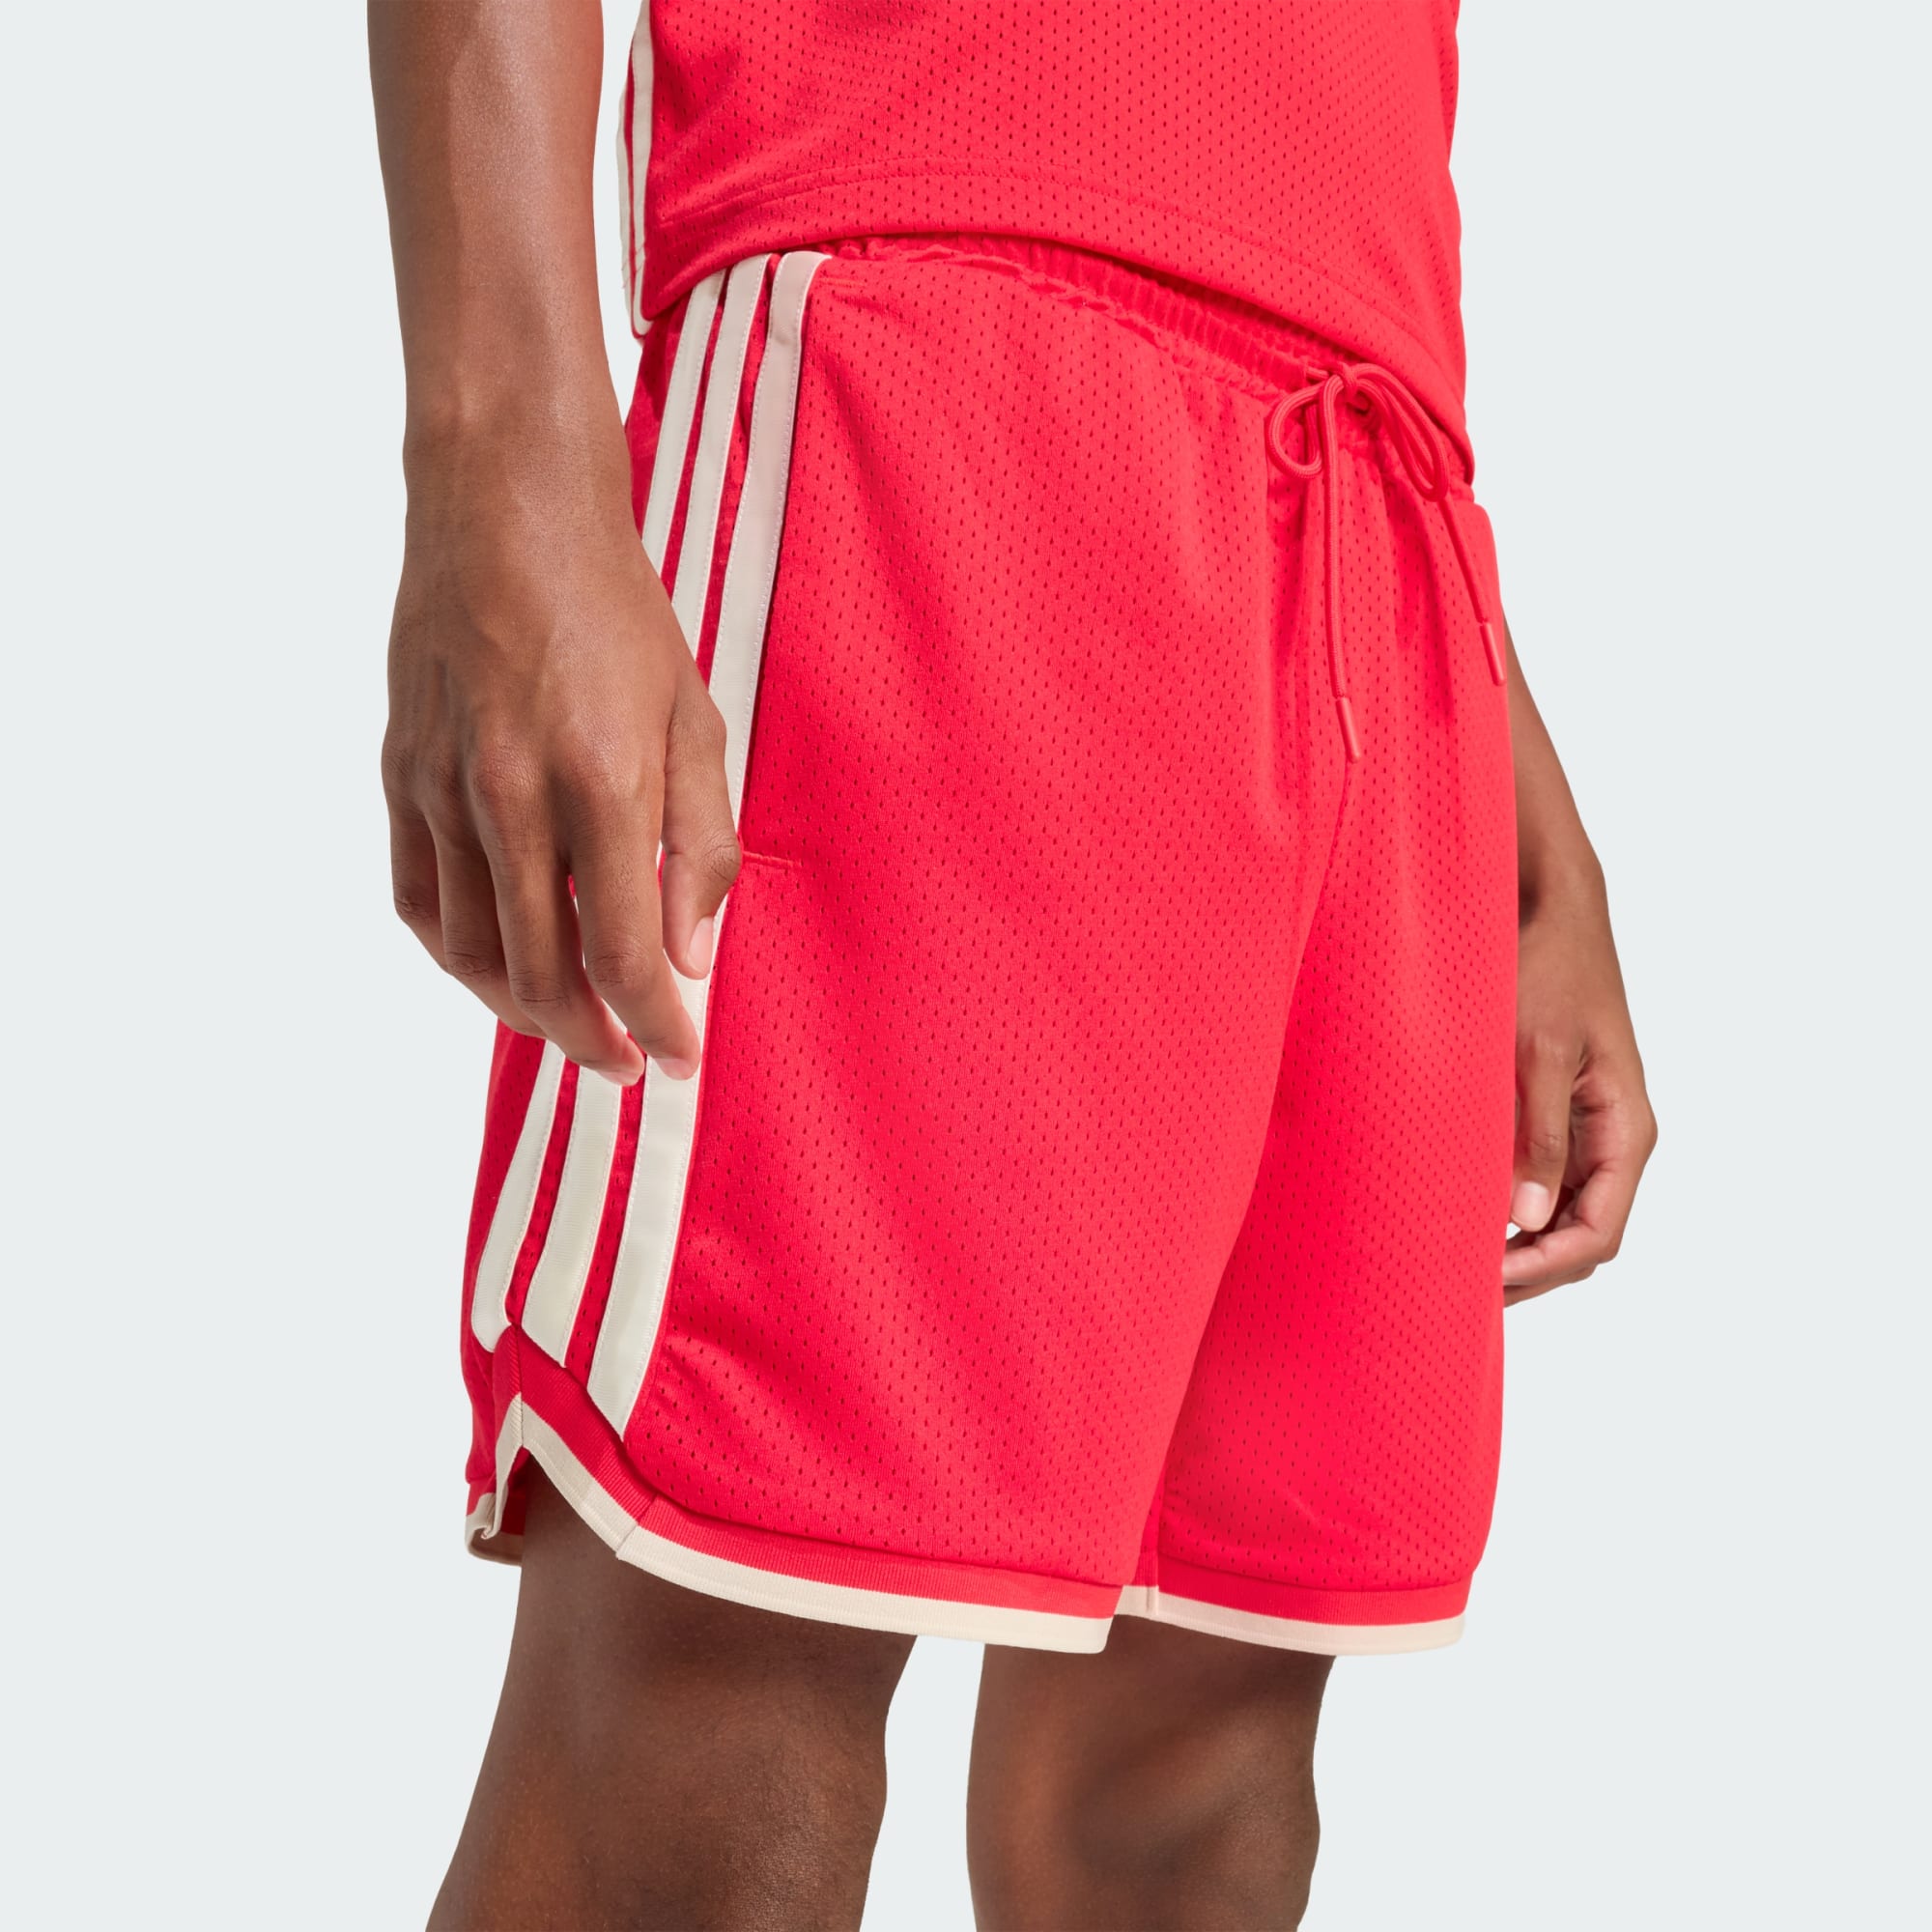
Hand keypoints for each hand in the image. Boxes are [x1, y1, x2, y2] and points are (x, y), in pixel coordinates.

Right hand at [380, 419, 737, 1083]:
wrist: (506, 509)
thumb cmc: (615, 612)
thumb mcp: (694, 719)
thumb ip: (702, 846)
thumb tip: (692, 956)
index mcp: (602, 780)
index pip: (625, 952)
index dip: (657, 1024)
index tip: (680, 1060)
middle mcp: (511, 796)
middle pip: (542, 973)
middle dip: (591, 1040)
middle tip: (627, 1062)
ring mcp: (442, 788)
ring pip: (473, 953)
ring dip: (525, 1012)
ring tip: (571, 1026)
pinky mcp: (399, 775)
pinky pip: (419, 902)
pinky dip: (458, 956)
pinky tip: (497, 969)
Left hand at [1504, 867, 1657, 1302]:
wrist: (1547, 907)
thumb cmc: (1549, 965)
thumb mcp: (1540, 1049)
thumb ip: (1538, 1131)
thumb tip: (1526, 1214)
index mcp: (1626, 1128)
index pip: (1597, 1232)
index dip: (1543, 1266)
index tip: (1486, 1278)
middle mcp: (1612, 1137)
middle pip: (1580, 1235)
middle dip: (1529, 1268)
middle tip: (1461, 1287)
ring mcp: (1585, 1127)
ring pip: (1558, 1213)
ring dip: (1516, 1243)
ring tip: (1455, 1260)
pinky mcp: (1554, 1111)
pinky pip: (1539, 1177)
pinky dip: (1507, 1204)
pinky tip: (1461, 1211)